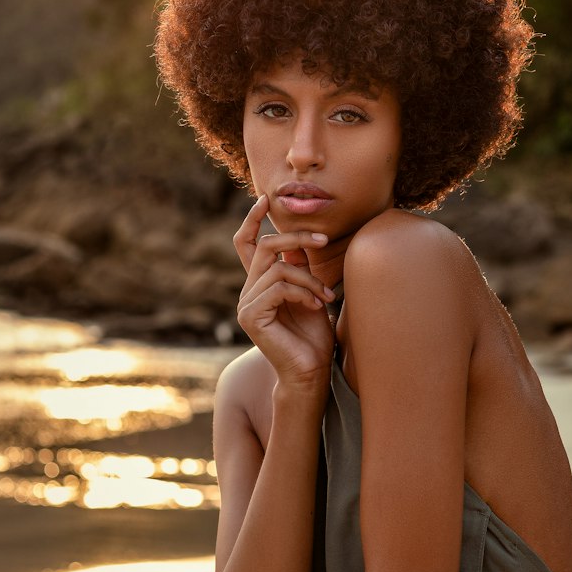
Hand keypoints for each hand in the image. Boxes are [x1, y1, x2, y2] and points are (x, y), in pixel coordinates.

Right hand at [234, 194, 336, 388]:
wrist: (311, 372)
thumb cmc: (314, 337)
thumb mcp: (310, 293)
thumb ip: (300, 268)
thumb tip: (297, 240)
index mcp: (260, 284)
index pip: (245, 244)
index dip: (252, 220)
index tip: (265, 199)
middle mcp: (248, 291)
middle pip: (264, 246)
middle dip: (296, 238)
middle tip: (324, 239)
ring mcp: (246, 304)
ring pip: (277, 268)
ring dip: (309, 278)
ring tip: (325, 296)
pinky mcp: (250, 316)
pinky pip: (277, 287)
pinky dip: (302, 291)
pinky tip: (315, 305)